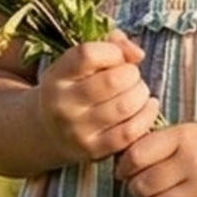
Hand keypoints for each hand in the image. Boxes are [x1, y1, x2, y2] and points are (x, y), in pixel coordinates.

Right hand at [35, 32, 155, 163]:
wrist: (48, 132)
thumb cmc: (74, 89)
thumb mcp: (79, 64)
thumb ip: (110, 45)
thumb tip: (137, 53)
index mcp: (56, 76)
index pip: (88, 54)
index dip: (114, 51)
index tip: (119, 57)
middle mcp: (62, 104)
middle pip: (113, 81)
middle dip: (132, 74)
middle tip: (131, 77)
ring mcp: (76, 130)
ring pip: (125, 106)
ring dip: (141, 94)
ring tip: (138, 92)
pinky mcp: (92, 151)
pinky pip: (130, 132)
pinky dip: (147, 115)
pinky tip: (148, 106)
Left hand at [113, 120, 196, 196]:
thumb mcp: (193, 132)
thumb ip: (161, 144)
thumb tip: (123, 165)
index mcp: (184, 136)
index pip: (136, 156)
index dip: (124, 168)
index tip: (125, 174)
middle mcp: (194, 161)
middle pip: (143, 185)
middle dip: (135, 192)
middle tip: (141, 192)